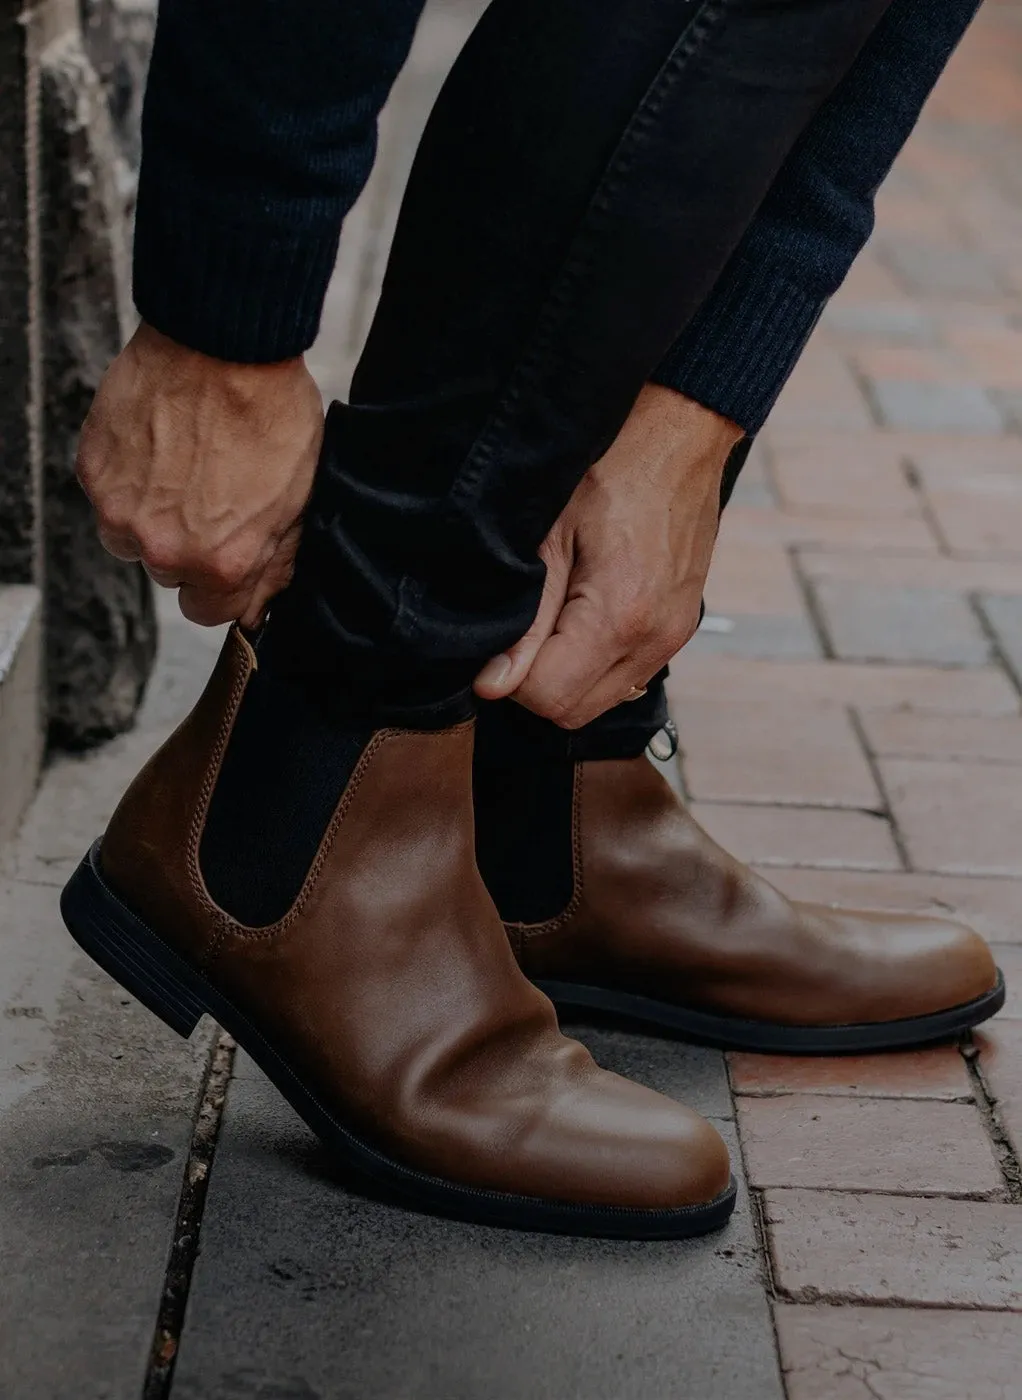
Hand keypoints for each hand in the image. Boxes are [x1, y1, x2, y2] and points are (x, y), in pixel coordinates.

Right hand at [76, 321, 323, 626]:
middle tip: (213, 493)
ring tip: (186, 466)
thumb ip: (275, 563)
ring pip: (133, 538)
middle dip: (191, 545)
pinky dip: (130, 479)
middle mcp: (163, 548)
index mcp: (220, 563)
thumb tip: (259, 605)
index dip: (224, 582)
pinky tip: (161, 445)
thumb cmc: (270, 413)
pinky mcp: (94, 471)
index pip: (209, 611)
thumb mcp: (299, 500)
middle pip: (170, 573)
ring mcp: (121, 511)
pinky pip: (111, 495)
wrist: (223, 341)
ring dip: (154, 516)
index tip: (230, 550)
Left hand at [474, 385, 741, 727]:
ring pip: (598, 700)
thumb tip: (494, 683)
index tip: (496, 640)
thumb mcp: (549, 536)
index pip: (548, 697)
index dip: (509, 677)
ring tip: (552, 615)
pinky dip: (593, 662)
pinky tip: (581, 615)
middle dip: (534, 682)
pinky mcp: (679, 629)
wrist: (679, 436)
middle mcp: (656, 639)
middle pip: (573, 711)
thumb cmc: (612, 468)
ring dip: (565, 674)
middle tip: (519, 627)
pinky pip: (624, 675)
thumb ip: (525, 619)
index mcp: (622, 616)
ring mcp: (674, 637)